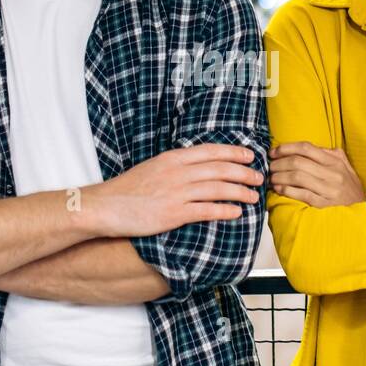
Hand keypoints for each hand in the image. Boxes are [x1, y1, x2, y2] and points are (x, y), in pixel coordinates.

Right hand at [85, 144, 262, 237]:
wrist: (105, 206)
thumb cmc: (127, 190)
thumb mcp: (153, 168)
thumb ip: (175, 166)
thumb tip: (196, 168)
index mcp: (173, 158)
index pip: (211, 151)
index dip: (234, 153)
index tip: (250, 156)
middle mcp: (178, 172)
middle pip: (220, 169)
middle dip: (244, 173)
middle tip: (259, 178)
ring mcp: (176, 193)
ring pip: (218, 189)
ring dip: (240, 192)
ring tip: (253, 197)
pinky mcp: (174, 214)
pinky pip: (206, 210)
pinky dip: (225, 210)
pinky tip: (237, 213)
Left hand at [269, 141, 365, 207]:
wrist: (365, 213)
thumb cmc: (351, 189)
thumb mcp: (345, 167)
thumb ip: (330, 155)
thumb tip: (308, 148)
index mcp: (336, 161)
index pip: (307, 148)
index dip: (286, 148)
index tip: (273, 152)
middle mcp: (333, 173)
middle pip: (298, 162)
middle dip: (279, 163)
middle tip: (270, 167)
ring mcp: (329, 190)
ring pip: (297, 177)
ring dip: (279, 177)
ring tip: (271, 179)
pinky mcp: (325, 205)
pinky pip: (301, 194)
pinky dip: (287, 190)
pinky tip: (279, 189)